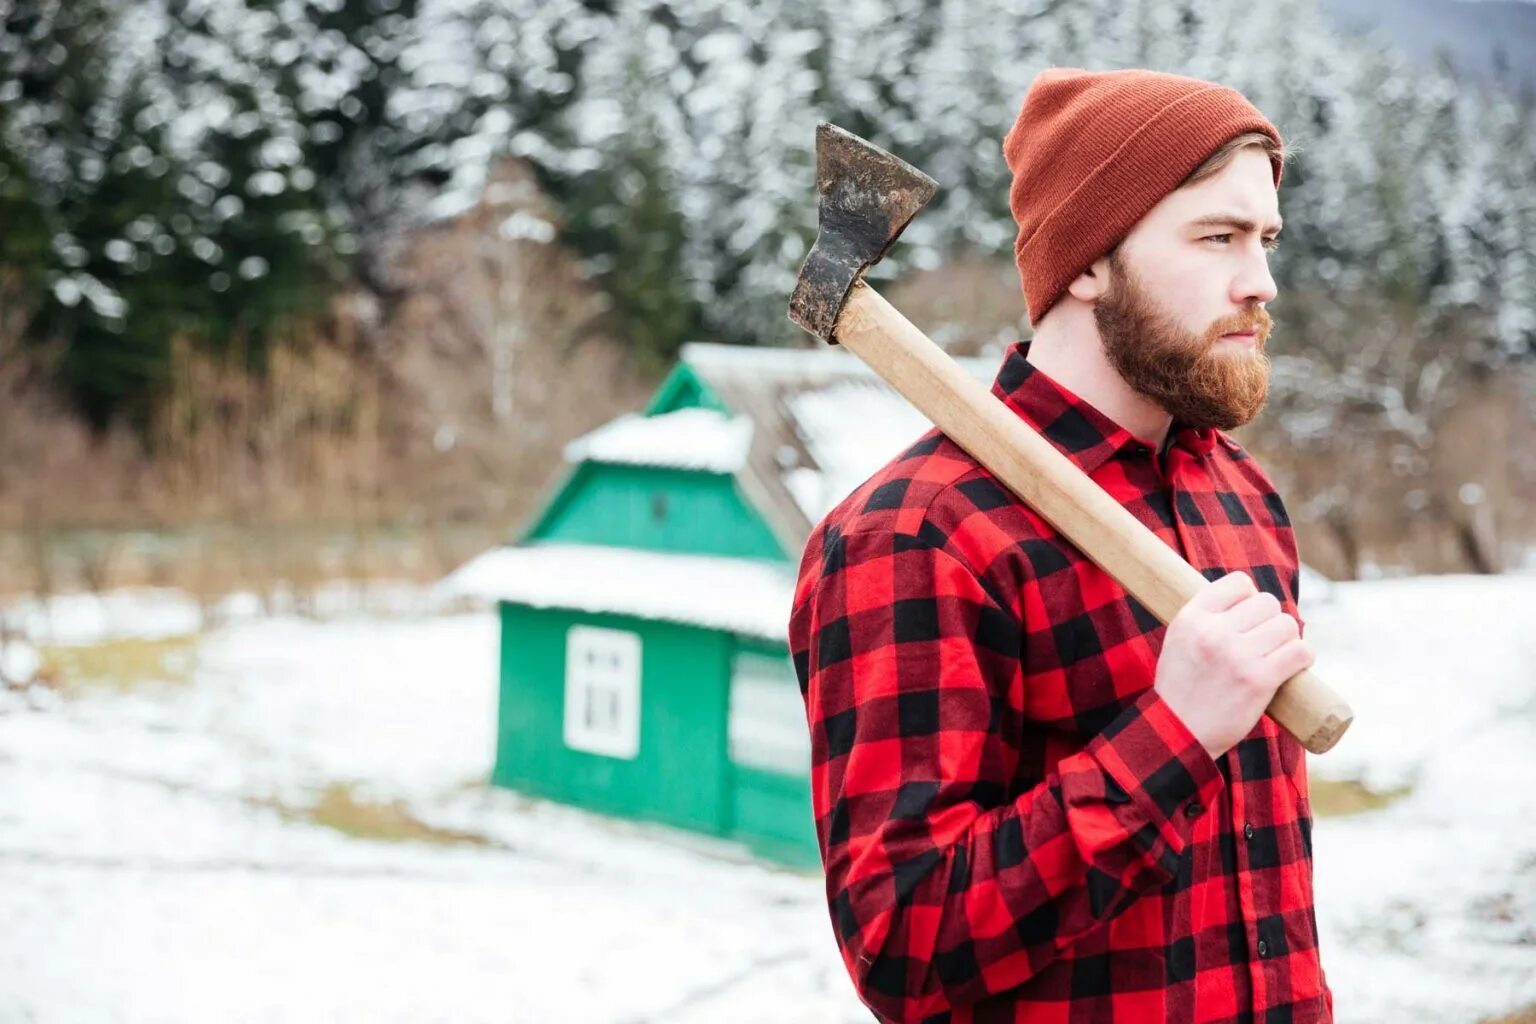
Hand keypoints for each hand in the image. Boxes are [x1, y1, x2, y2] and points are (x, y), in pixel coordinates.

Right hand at [1152, 571, 1314, 759]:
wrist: (1178, 732)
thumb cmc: (1183, 686)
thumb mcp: (1179, 639)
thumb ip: (1207, 616)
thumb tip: (1249, 597)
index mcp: (1191, 618)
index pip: (1239, 583)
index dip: (1249, 598)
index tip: (1247, 618)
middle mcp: (1213, 632)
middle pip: (1267, 602)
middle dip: (1270, 620)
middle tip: (1263, 641)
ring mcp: (1237, 656)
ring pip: (1287, 625)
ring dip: (1288, 639)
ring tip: (1276, 654)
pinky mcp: (1258, 680)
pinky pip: (1299, 652)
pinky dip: (1303, 657)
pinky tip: (1293, 665)